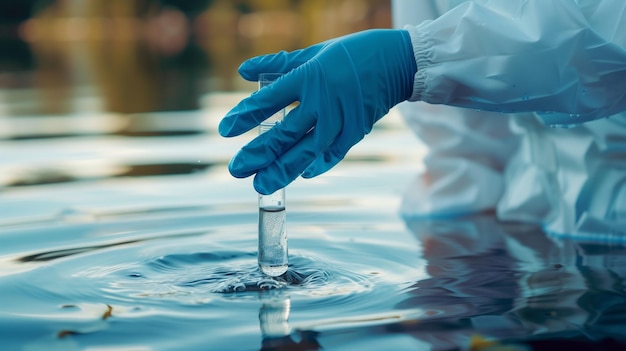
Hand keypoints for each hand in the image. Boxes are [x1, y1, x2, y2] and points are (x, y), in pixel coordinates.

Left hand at [218, 29, 416, 193]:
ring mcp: (341, 118)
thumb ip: (276, 64)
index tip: (224, 130)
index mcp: (308, 76)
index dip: (245, 115)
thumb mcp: (312, 53)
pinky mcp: (357, 130)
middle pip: (285, 133)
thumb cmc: (351, 53)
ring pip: (307, 150)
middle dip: (258, 153)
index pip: (269, 100)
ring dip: (283, 169)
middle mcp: (322, 100)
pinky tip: (303, 176)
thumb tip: (243, 71)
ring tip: (261, 185)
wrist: (397, 61)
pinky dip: (318, 166)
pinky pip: (334, 154)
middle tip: (237, 169)